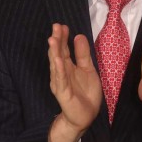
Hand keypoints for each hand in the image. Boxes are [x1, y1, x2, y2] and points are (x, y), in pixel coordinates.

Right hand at [47, 23, 100, 141]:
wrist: (85, 116)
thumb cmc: (86, 93)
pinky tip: (57, 60)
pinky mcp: (63, 93)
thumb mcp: (88, 70)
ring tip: (52, 39)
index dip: (62, 38)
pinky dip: (58, 69)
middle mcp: (61, 73)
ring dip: (54, 52)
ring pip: (56, 65)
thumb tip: (79, 36)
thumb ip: (83, 54)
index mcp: (67, 67)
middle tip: (55, 26)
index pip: (63, 49)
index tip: (62, 25)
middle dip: (56, 41)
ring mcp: (60, 82)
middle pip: (57, 54)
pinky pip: (60, 79)